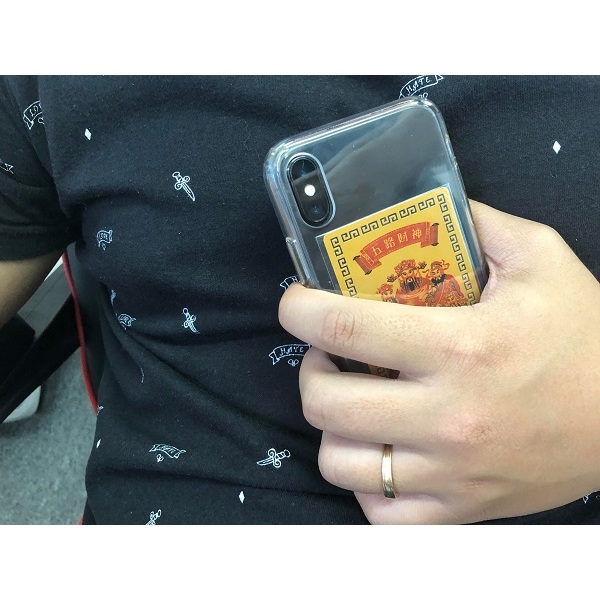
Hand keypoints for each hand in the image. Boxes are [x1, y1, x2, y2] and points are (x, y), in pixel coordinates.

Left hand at [278, 201, 599, 523]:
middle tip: (327, 353)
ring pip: (340, 463)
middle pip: (325, 403)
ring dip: (330, 427)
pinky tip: (381, 451)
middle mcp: (447, 417)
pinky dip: (365, 483)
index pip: (345, 329)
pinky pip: (380, 513)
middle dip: (308, 369)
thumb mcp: (540, 260)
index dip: (299, 311)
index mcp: (460, 347)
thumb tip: (424, 206)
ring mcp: (450, 472)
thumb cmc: (585, 338)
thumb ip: (479, 224)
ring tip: (350, 402)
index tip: (296, 302)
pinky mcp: (461, 510)